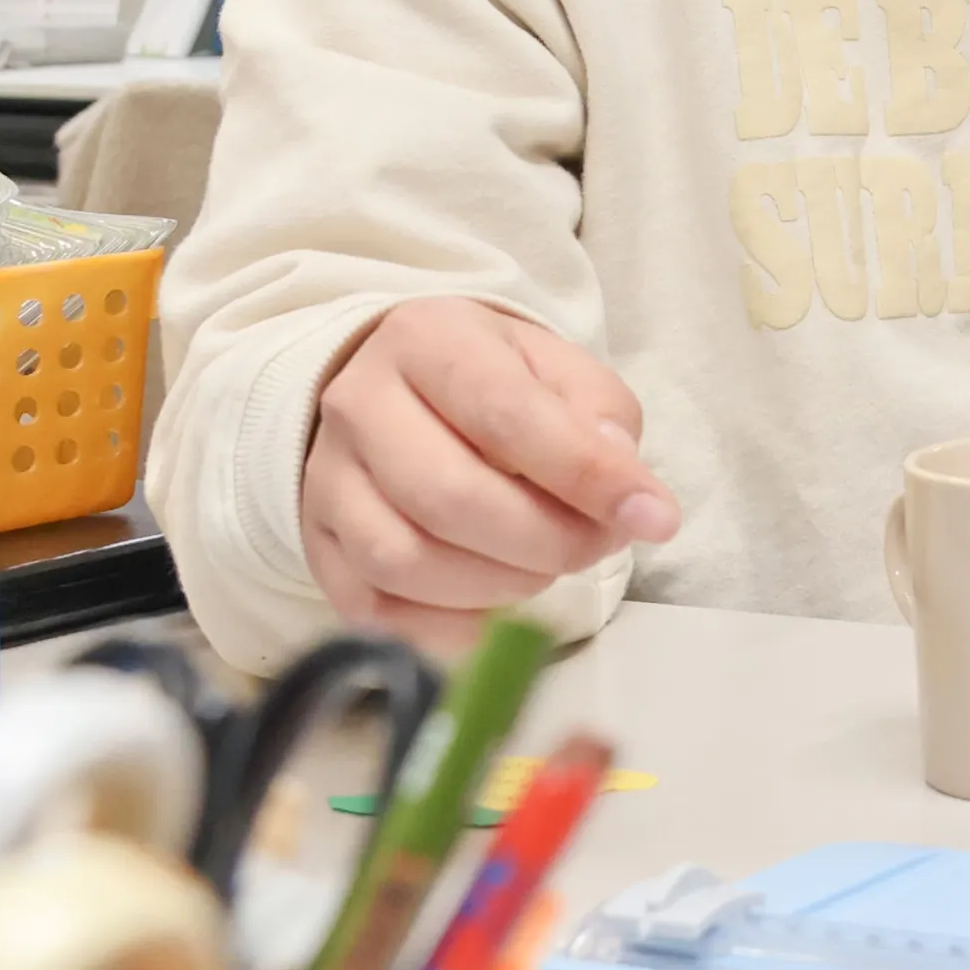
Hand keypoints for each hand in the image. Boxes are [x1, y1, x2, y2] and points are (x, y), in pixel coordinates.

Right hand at [301, 298, 677, 651]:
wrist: (398, 390)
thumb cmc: (492, 382)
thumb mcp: (557, 369)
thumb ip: (600, 417)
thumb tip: (621, 484)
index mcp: (427, 340)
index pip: (508, 415)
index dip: (586, 476)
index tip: (653, 518)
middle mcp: (359, 404)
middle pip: (450, 497)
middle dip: (547, 541)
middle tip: (597, 546)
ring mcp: (325, 479)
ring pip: (406, 560)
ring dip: (500, 586)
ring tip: (546, 567)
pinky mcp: (317, 545)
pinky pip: (375, 612)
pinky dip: (449, 629)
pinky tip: (497, 610)